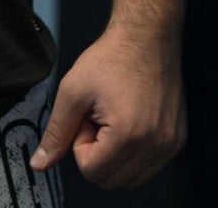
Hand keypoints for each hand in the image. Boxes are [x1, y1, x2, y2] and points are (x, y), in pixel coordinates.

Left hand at [28, 22, 186, 189]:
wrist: (145, 36)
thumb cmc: (111, 58)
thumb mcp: (72, 91)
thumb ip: (56, 132)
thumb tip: (40, 163)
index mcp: (129, 135)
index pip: (92, 171)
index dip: (81, 144)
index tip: (86, 117)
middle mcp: (156, 145)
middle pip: (112, 181)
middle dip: (98, 152)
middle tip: (98, 117)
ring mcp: (170, 144)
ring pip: (131, 178)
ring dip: (115, 154)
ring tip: (113, 117)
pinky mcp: (177, 140)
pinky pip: (149, 167)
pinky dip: (133, 152)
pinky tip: (129, 119)